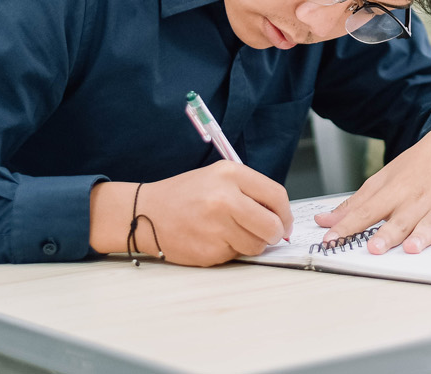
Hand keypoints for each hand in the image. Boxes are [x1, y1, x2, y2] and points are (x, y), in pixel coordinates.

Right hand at [130, 161, 292, 266]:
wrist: (144, 212)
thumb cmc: (184, 195)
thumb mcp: (218, 178)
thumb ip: (250, 192)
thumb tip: (280, 217)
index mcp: (230, 174)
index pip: (277, 196)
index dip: (286, 213)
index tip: (284, 222)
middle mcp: (225, 199)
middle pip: (272, 225)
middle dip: (275, 234)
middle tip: (269, 235)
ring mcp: (216, 226)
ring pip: (257, 245)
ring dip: (252, 244)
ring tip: (231, 233)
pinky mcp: (209, 250)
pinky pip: (235, 255)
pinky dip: (230, 251)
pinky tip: (213, 239)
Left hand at [315, 126, 430, 254]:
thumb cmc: (416, 166)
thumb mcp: (383, 179)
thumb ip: (356, 204)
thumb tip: (324, 221)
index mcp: (394, 191)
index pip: (367, 210)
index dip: (348, 226)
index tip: (331, 239)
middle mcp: (416, 199)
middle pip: (400, 220)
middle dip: (387, 235)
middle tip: (374, 248)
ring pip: (429, 224)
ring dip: (420, 236)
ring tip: (410, 248)